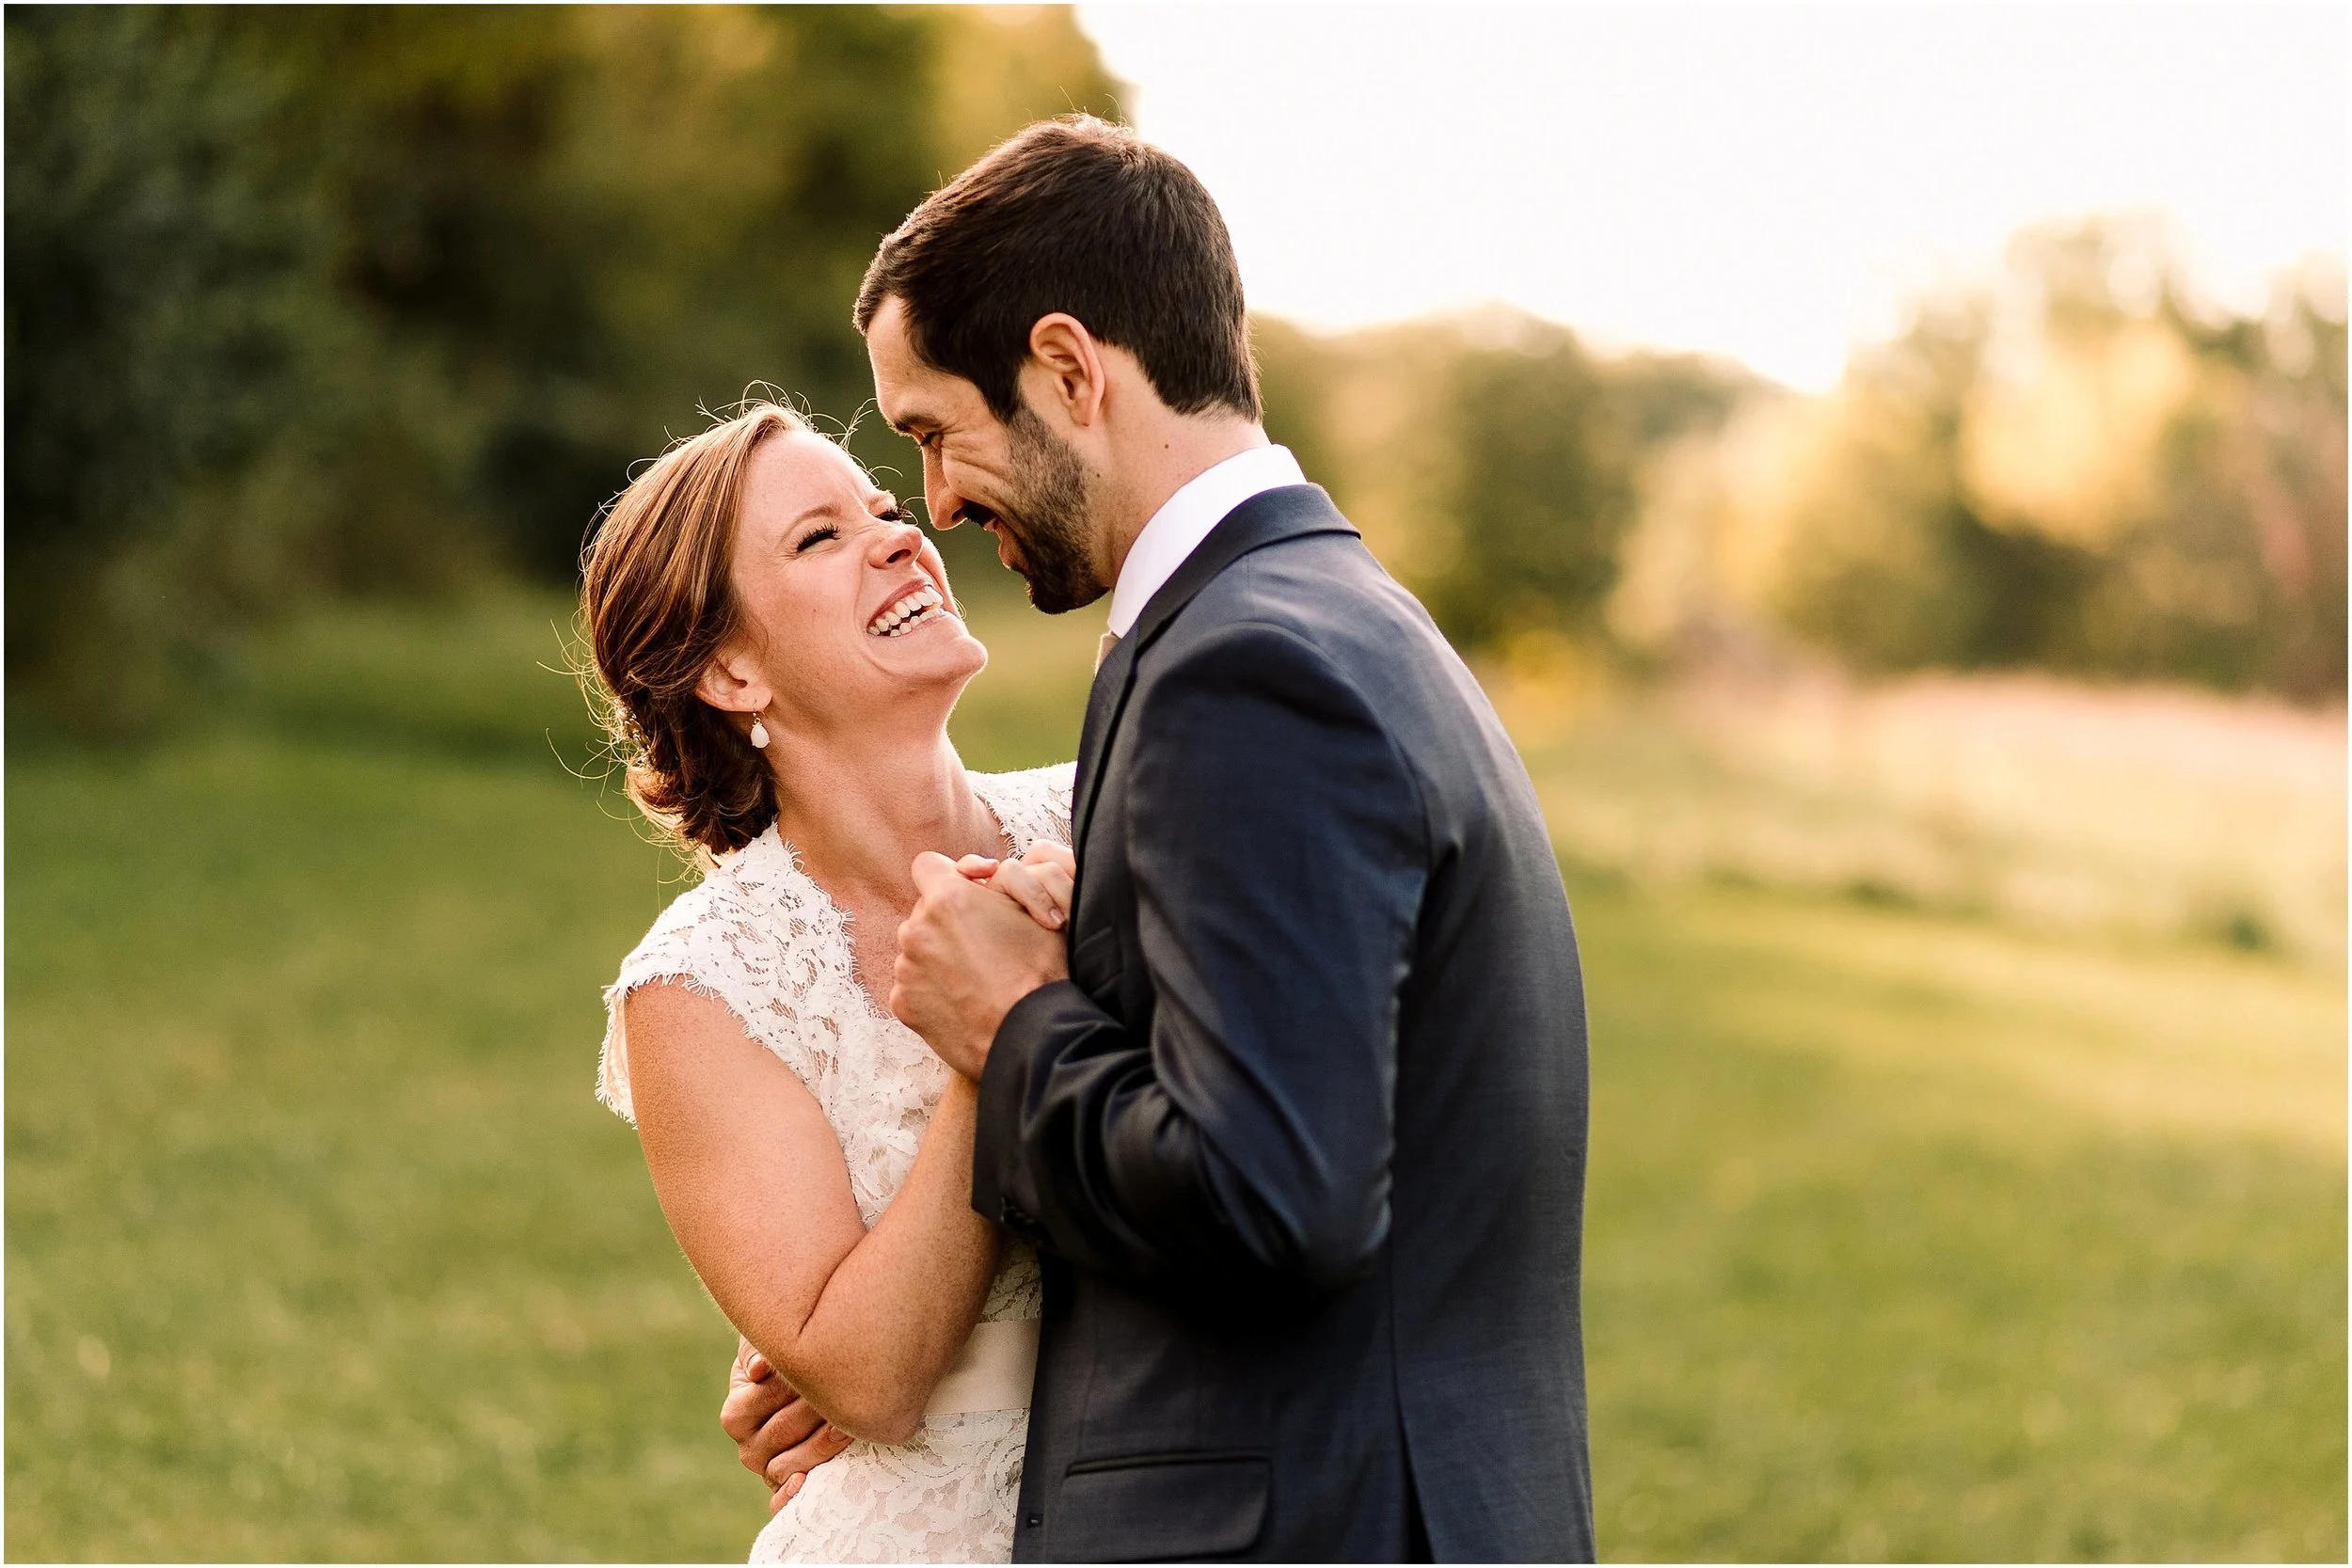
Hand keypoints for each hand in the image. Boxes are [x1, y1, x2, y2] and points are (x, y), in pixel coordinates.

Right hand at [721, 1336, 852, 1512]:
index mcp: (737, 1413)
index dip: (788, 1385)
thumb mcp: (771, 1349)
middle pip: (780, 1431)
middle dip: (814, 1410)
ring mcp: (768, 1468)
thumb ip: (760, 1353)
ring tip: (846, 1425)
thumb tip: (760, 1369)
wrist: (817, 1387)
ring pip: (784, 1466)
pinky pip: (780, 1501)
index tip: (817, 1369)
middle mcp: (749, 1445)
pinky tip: (806, 1481)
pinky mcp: (787, 1486)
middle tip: (843, 1393)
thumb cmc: (789, 1363)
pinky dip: (790, 1495)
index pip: (758, 1401)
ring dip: (820, 1445)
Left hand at [893, 851, 1068, 1078]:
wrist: (1033, 1033)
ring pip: (917, 949)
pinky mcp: (902, 1002)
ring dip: (938, 956)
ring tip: (974, 978)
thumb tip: (977, 880)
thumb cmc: (1041, 971)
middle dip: (947, 921)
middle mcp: (917, 928)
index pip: (927, 865)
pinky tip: (962, 1002)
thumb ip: (992, 886)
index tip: (966, 893)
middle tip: (981, 943)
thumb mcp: (1029, 909)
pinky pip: (912, 985)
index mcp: (948, 898)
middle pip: (924, 911)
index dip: (948, 875)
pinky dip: (931, 990)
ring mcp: (906, 968)